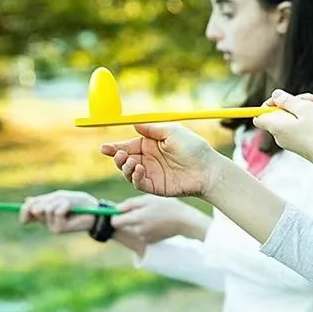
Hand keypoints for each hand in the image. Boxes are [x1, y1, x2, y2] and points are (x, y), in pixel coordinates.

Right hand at [19, 190, 97, 233]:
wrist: (96, 212)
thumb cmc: (80, 203)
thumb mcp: (60, 197)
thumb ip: (44, 200)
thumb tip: (26, 201)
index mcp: (45, 214)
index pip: (27, 211)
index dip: (25, 208)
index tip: (29, 203)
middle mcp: (46, 222)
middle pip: (34, 208)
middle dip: (47, 200)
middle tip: (61, 200)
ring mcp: (51, 227)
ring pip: (46, 209)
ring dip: (58, 202)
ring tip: (69, 205)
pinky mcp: (58, 229)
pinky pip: (56, 212)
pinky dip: (64, 206)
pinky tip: (71, 208)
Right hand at [100, 123, 222, 197]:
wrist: (208, 169)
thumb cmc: (194, 148)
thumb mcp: (172, 132)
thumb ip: (153, 129)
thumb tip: (135, 124)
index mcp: (151, 145)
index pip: (128, 146)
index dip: (114, 147)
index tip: (104, 147)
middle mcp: (149, 160)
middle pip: (124, 160)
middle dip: (118, 157)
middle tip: (120, 154)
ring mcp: (151, 174)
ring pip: (128, 172)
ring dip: (125, 167)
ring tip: (132, 162)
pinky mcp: (155, 187)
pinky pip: (138, 183)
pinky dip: (134, 177)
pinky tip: (139, 169)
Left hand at [111, 196, 200, 243]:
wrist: (186, 222)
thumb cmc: (168, 207)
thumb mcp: (149, 199)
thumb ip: (130, 204)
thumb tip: (116, 209)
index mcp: (136, 219)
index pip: (115, 221)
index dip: (116, 216)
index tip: (120, 211)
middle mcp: (138, 231)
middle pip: (125, 225)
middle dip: (130, 218)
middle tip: (142, 210)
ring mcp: (145, 237)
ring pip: (135, 228)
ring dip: (141, 222)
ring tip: (155, 214)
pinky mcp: (152, 241)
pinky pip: (144, 233)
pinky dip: (148, 228)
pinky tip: (159, 222)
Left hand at [253, 90, 312, 166]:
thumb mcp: (305, 108)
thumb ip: (288, 100)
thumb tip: (276, 95)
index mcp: (276, 125)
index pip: (260, 115)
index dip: (270, 103)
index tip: (285, 98)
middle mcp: (282, 134)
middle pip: (285, 112)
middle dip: (303, 101)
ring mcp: (294, 140)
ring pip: (301, 117)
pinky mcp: (306, 144)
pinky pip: (309, 126)